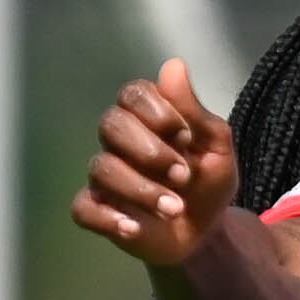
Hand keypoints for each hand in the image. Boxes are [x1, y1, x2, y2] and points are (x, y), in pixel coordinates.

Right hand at [70, 59, 238, 267]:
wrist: (207, 234)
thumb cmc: (208, 183)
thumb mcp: (216, 147)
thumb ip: (195, 110)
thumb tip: (173, 65)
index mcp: (146, 118)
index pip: (133, 94)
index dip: (158, 113)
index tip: (188, 138)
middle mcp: (119, 141)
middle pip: (111, 125)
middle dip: (151, 152)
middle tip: (184, 175)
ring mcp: (105, 175)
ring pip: (103, 168)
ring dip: (141, 190)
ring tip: (174, 209)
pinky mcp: (98, 209)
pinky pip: (83, 208)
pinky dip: (107, 218)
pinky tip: (133, 228)